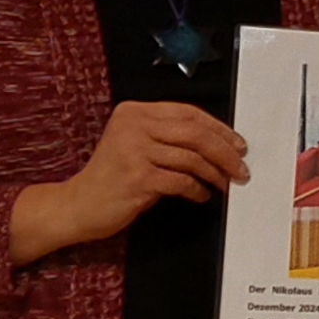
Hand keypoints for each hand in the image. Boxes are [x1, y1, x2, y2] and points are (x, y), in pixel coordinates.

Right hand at [10, 102, 248, 265]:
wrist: (77, 205)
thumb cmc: (112, 178)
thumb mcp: (136, 146)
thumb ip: (167, 138)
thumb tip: (218, 145)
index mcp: (134, 112)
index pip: (188, 113)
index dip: (218, 128)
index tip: (238, 144)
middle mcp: (133, 126)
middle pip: (195, 132)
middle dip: (225, 151)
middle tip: (241, 167)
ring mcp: (134, 150)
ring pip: (192, 158)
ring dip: (215, 173)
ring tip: (226, 184)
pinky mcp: (137, 177)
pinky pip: (181, 181)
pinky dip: (197, 190)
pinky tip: (202, 196)